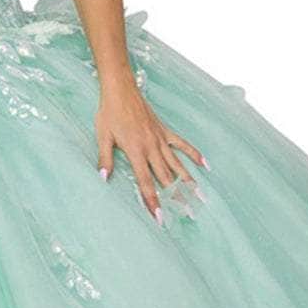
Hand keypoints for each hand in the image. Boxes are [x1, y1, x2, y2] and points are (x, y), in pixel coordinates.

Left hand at [95, 77, 208, 223]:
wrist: (121, 90)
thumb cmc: (109, 113)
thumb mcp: (102, 137)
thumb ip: (105, 159)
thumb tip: (103, 178)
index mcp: (136, 152)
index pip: (146, 183)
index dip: (153, 201)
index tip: (159, 217)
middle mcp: (152, 148)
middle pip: (166, 178)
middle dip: (176, 198)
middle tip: (188, 214)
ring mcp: (161, 139)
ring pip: (177, 165)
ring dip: (189, 182)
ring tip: (199, 197)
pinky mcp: (165, 131)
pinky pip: (183, 145)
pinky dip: (194, 154)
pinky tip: (205, 165)